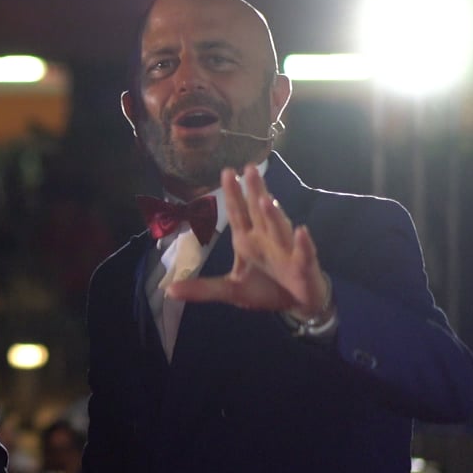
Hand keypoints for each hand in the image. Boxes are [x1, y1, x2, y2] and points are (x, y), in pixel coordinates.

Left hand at [167, 165, 331, 318]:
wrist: (296, 304)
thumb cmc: (264, 290)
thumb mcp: (229, 290)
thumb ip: (201, 289)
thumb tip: (168, 290)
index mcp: (247, 241)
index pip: (238, 213)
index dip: (233, 194)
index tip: (227, 171)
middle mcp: (266, 240)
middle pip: (259, 212)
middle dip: (255, 191)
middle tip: (250, 168)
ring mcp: (286, 251)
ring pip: (279, 229)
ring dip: (273, 214)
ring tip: (266, 199)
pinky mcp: (302, 267)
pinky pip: (303, 254)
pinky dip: (303, 244)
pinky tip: (301, 231)